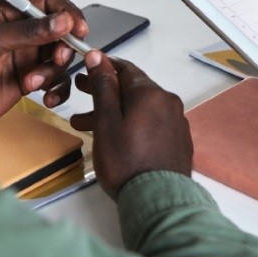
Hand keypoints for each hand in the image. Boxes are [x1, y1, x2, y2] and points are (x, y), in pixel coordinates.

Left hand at [0, 0, 87, 131]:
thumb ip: (29, 31)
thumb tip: (62, 21)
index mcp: (10, 13)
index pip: (50, 3)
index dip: (68, 13)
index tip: (78, 29)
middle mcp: (22, 32)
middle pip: (61, 32)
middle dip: (63, 48)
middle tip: (55, 59)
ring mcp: (27, 56)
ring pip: (60, 58)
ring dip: (52, 72)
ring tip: (32, 83)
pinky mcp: (30, 78)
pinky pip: (55, 81)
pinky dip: (57, 89)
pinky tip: (46, 98)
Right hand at [71, 52, 191, 199]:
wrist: (159, 199)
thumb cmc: (126, 160)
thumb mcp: (106, 121)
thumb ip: (103, 87)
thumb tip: (98, 56)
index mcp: (151, 93)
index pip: (125, 68)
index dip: (104, 66)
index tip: (85, 68)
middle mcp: (168, 101)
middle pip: (132, 89)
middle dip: (105, 91)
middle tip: (79, 92)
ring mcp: (176, 122)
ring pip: (140, 109)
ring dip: (114, 111)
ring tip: (84, 125)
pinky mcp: (178, 140)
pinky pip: (151, 124)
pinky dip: (131, 124)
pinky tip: (115, 137)